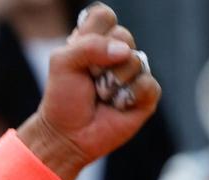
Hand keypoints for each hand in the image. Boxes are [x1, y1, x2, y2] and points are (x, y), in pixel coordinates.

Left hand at [17, 3, 159, 179]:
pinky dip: (127, 97)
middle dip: (99, 61)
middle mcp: (118, 52)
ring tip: (101, 95)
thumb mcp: (62, 64)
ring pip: (134, 60)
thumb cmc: (62, 98)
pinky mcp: (146, 93)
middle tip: (89, 79)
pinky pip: (147, 84)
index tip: (79, 51)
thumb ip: (87, 46)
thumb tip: (125, 52)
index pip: (104, 16)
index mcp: (96, 40)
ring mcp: (134, 72)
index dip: (93, 32)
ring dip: (111, 82)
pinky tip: (116, 106)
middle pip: (123, 35)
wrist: (67, 134)